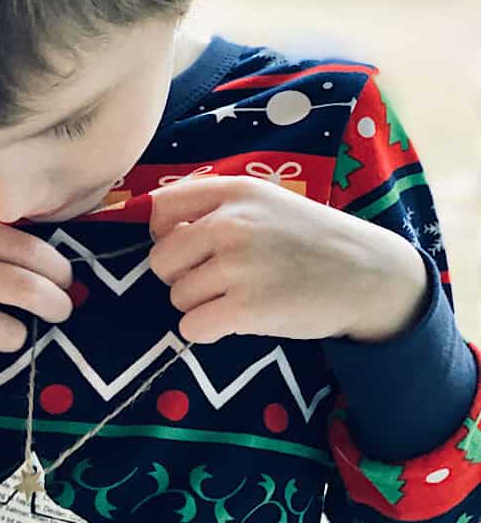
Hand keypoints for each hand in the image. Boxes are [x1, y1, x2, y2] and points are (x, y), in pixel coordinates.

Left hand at [148, 175, 429, 344]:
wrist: (368, 276)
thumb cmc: (311, 241)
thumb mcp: (267, 202)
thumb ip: (215, 206)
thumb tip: (153, 226)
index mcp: (235, 192)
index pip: (160, 208)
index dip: (165, 235)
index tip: (190, 248)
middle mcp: (232, 223)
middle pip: (161, 260)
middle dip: (181, 276)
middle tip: (218, 281)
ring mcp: (239, 266)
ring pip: (177, 296)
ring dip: (199, 305)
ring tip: (239, 297)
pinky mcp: (247, 308)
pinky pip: (192, 327)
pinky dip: (207, 330)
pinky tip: (236, 319)